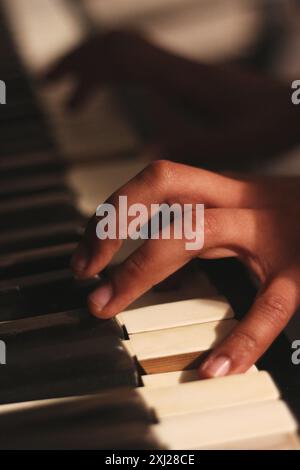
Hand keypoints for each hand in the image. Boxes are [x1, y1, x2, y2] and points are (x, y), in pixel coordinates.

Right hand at [42, 30, 299, 167]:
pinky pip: (142, 65)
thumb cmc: (273, 123)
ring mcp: (183, 70)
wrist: (297, 106)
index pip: (123, 56)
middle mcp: (179, 68)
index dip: (84, 65)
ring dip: (95, 67)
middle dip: (78, 61)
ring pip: (127, 52)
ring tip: (73, 96)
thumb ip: (191, 144)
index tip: (57, 85)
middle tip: (52, 85)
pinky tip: (113, 96)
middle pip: (117, 46)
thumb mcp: (235, 142)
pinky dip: (116, 76)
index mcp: (184, 80)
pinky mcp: (188, 78)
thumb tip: (146, 151)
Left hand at [71, 160, 299, 376]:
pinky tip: (214, 368)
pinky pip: (269, 308)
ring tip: (107, 305)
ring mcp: (271, 234)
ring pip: (192, 232)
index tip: (87, 250)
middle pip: (162, 186)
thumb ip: (205, 220)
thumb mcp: (248, 210)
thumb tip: (153, 247)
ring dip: (139, 270)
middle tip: (82, 273)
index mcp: (229, 190)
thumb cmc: (297, 220)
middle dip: (111, 225)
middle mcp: (243, 201)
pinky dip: (240, 340)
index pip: (159, 179)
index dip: (115, 208)